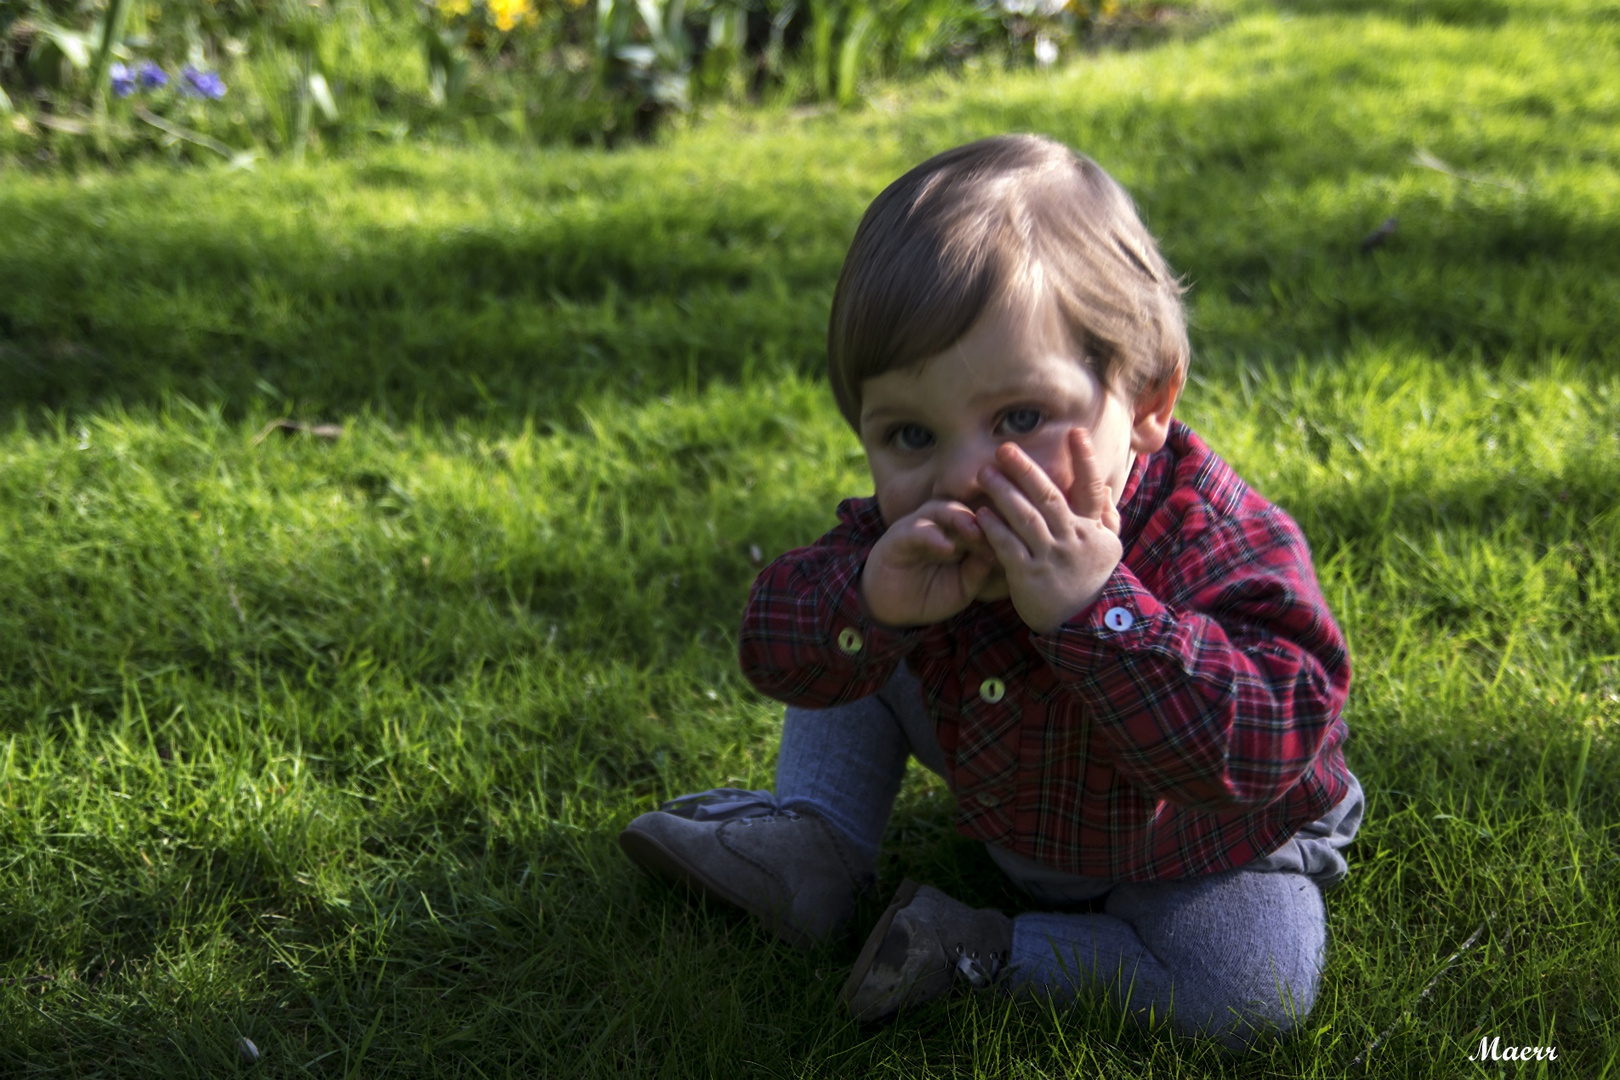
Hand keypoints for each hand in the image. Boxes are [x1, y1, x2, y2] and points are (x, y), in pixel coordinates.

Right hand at [860, 499, 997, 627]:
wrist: (892, 608)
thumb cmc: (931, 594)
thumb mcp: (963, 587)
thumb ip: (980, 572)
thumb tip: (1003, 555)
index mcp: (961, 534)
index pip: (985, 520)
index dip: (1002, 524)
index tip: (1022, 535)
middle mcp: (942, 525)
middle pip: (968, 508)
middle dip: (986, 517)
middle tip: (1003, 528)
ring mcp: (920, 526)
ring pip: (942, 510)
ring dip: (960, 519)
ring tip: (975, 533)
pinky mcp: (899, 536)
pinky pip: (917, 530)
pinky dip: (932, 536)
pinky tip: (946, 548)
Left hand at [974, 428, 1122, 633]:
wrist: (1083, 624)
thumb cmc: (1092, 580)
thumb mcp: (1108, 548)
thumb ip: (1105, 517)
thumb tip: (1105, 488)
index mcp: (1092, 529)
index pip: (1091, 487)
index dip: (1084, 459)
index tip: (1075, 431)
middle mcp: (1073, 539)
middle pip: (1048, 497)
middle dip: (1026, 470)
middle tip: (1004, 449)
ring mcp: (1051, 557)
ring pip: (1026, 518)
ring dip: (1004, 493)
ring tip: (985, 474)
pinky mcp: (1029, 576)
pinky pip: (1009, 547)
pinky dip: (994, 529)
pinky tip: (980, 513)